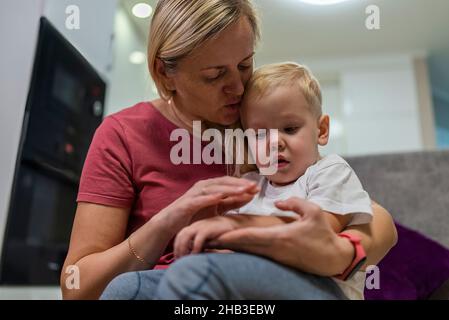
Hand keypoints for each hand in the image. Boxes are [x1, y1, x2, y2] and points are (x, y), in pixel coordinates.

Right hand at [158, 176, 258, 235]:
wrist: (171, 224)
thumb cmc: (194, 215)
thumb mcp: (216, 209)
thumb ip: (231, 203)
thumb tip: (250, 196)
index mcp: (211, 187)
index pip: (230, 183)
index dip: (243, 184)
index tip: (258, 188)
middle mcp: (203, 187)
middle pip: (224, 182)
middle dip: (239, 184)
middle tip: (253, 186)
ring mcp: (194, 194)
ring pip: (214, 188)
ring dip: (228, 189)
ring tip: (241, 191)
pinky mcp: (186, 203)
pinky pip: (199, 199)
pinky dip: (209, 197)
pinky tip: (219, 197)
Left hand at [174, 216, 237, 257]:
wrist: (233, 225)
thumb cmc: (220, 234)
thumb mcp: (206, 238)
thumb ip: (198, 244)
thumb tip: (190, 256)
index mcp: (193, 227)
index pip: (179, 237)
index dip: (177, 248)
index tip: (177, 258)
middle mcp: (195, 226)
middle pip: (180, 237)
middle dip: (178, 249)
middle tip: (179, 260)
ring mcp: (201, 226)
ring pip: (186, 237)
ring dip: (183, 249)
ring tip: (185, 259)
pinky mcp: (208, 229)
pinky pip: (198, 239)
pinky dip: (195, 248)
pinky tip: (196, 256)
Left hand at [207, 197, 353, 275]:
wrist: (334, 258)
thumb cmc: (324, 234)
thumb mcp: (313, 212)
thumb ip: (294, 203)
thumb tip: (278, 201)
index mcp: (280, 237)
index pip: (251, 236)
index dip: (232, 235)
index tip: (216, 234)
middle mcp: (274, 249)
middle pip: (243, 247)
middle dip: (223, 243)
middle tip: (204, 240)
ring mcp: (275, 256)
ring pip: (247, 252)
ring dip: (229, 248)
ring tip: (211, 243)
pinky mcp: (278, 260)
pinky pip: (255, 255)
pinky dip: (241, 252)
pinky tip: (231, 248)